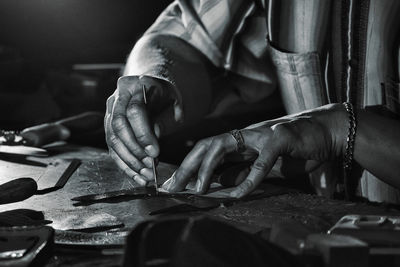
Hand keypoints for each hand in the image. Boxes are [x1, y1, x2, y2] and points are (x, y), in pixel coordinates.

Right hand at [105, 75, 182, 184]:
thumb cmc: (165, 95)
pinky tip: (136, 175)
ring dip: (128, 160)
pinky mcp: (108, 125)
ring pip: (112, 138)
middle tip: (149, 166)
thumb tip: (152, 142)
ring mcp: (110, 111)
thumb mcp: (174, 102)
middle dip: (134, 150)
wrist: (151, 84)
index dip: (143, 134)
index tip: (155, 153)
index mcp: (136, 86)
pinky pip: (111, 147)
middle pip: (118, 125)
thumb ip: (165, 120)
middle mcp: (118, 97)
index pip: (134, 111)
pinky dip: (123, 163)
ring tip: (144, 175)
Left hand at [162, 104, 346, 197]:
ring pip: (223, 146)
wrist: (328, 131)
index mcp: (241, 140)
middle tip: (172, 187)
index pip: (207, 150)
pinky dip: (248, 180)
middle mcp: (245, 135)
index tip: (173, 184)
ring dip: (207, 168)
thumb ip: (242, 171)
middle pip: (206, 145)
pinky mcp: (280, 139)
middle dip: (187, 166)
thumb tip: (218, 184)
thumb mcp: (263, 164)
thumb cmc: (296, 148)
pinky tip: (237, 195)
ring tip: (197, 188)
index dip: (188, 166)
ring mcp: (260, 134)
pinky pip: (260, 162)